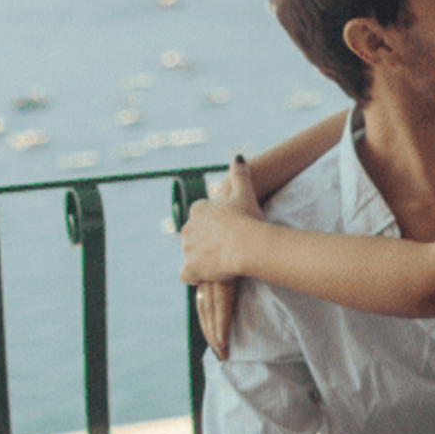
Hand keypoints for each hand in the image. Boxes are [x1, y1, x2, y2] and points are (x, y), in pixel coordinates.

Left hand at [193, 157, 258, 358]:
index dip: (212, 225)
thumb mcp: (244, 191)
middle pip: (192, 237)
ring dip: (200, 260)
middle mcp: (188, 228)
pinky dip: (193, 276)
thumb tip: (238, 156)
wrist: (246, 244)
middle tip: (222, 249)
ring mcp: (188, 250)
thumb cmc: (248, 218)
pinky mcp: (190, 269)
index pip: (199, 216)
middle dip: (204, 243)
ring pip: (189, 256)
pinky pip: (186, 275)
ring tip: (217, 265)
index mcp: (198, 209)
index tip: (225, 229)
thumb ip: (239, 173)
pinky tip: (205, 277)